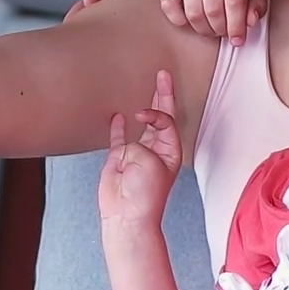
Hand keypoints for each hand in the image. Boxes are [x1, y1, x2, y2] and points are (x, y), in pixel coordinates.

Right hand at [98, 70, 183, 227]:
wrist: (126, 215)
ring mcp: (136, 154)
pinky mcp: (118, 159)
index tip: (143, 113)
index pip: (167, 120)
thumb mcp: (149, 162)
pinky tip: (118, 116)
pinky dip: (118, 127)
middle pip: (161, 116)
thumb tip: (128, 146)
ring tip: (145, 88)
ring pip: (140, 125)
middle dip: (162, 95)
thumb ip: (139, 146)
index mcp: (170, 150)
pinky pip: (118, 139)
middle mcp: (156, 149)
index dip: (156, 112)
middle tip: (163, 74)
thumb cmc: (145, 194)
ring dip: (143, 108)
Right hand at [159, 0, 266, 45]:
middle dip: (220, 29)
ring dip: (203, 29)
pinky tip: (190, 21)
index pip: (234, 2)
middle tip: (224, 32)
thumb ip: (257, 4)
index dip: (236, 27)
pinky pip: (168, 5)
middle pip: (213, 10)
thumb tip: (250, 21)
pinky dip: (178, 19)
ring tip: (212, 28)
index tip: (238, 40)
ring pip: (193, 12)